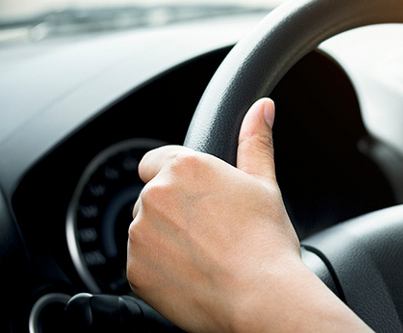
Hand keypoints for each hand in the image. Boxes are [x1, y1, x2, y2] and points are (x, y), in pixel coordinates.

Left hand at [127, 98, 370, 331]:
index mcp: (185, 167)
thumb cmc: (266, 241)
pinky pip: (142, 264)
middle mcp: (155, 196)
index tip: (198, 199)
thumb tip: (261, 108)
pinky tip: (193, 274)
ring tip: (204, 255)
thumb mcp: (264, 184)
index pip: (156, 161)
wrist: (261, 296)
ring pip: (146, 231)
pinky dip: (161, 269)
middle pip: (153, 198)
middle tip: (211, 231)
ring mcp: (140, 235)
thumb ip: (255, 141)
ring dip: (165, 239)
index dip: (178, 179)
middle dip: (174, 211)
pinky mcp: (135, 271)